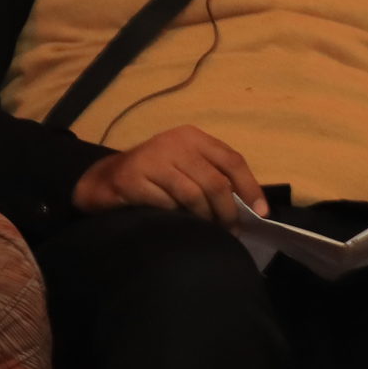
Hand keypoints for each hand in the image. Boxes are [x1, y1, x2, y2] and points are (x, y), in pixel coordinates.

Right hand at [72, 126, 266, 227]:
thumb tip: (250, 206)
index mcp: (193, 137)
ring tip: (209, 231)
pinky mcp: (135, 178)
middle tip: (231, 231)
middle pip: (216, 182)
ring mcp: (154, 159)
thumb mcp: (186, 167)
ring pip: (194, 195)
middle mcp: (176, 143)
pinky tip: (178, 222)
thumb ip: (212, 177)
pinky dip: (177, 216)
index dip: (250, 188)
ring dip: (205, 218)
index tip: (261, 213)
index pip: (232, 160)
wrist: (106, 180)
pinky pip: (167, 204)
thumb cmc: (155, 176)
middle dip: (228, 211)